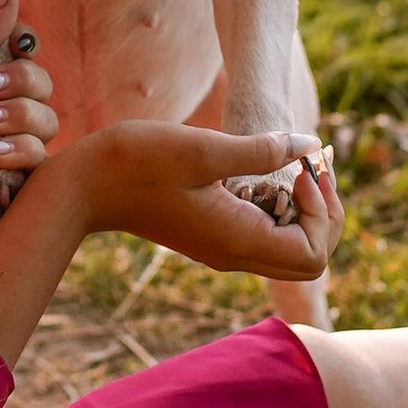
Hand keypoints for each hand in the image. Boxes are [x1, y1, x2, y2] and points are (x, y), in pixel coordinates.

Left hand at [0, 0, 58, 281]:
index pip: (26, 57)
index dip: (21, 52)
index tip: (3, 53)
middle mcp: (0, 117)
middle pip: (44, 87)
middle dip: (16, 87)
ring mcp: (10, 152)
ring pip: (47, 123)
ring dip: (12, 123)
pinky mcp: (17, 188)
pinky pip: (41, 162)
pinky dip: (14, 156)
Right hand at [72, 122, 341, 284]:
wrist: (84, 186)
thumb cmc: (137, 162)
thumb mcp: (202, 148)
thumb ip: (261, 151)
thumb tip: (309, 146)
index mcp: (237, 240)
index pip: (313, 255)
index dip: (322, 212)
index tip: (302, 170)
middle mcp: (235, 254)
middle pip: (310, 260)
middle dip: (323, 215)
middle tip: (311, 169)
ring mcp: (224, 248)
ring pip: (291, 249)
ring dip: (303, 209)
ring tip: (291, 165)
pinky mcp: (214, 235)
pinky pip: (266, 234)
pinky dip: (280, 206)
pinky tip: (263, 171)